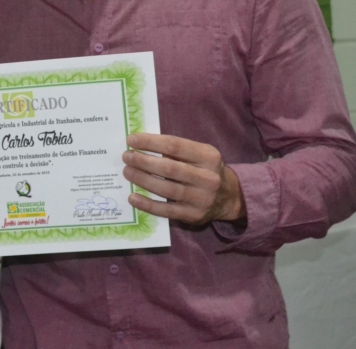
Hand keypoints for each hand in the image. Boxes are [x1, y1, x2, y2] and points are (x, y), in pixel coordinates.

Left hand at [122, 133, 245, 225]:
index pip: (175, 145)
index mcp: (208, 156)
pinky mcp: (193, 216)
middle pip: (169, 168)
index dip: (150, 142)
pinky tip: (133, 197)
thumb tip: (141, 144)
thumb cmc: (206, 169)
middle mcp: (208, 178)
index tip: (131, 140)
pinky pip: (166, 210)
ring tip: (127, 172)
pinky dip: (147, 204)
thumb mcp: (200, 154)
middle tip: (126, 157)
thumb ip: (177, 149)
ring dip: (142, 179)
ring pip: (166, 189)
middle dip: (143, 161)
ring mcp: (201, 199)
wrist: (229, 197)